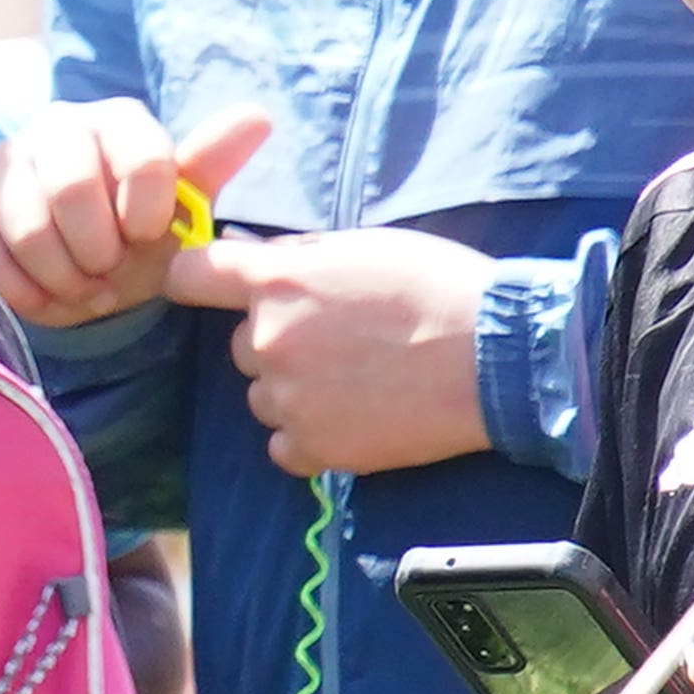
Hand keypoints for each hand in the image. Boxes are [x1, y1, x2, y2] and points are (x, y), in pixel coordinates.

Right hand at [0, 99, 270, 330]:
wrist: (78, 255)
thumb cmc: (135, 227)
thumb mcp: (179, 204)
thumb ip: (208, 164)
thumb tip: (258, 116)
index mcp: (118, 122)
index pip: (141, 155)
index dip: (147, 208)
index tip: (149, 238)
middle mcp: (55, 127)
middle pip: (71, 189)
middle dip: (97, 249)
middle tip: (110, 272)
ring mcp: (4, 160)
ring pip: (27, 228)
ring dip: (63, 276)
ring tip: (84, 291)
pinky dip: (22, 290)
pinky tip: (46, 296)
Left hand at [169, 222, 498, 476]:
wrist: (504, 359)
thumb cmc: (443, 288)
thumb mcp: (366, 246)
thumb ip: (299, 256)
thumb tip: (253, 257)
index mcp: (277, 281)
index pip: (189, 276)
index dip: (200, 281)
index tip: (214, 289)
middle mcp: (269, 340)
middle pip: (242, 344)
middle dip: (279, 341)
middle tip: (343, 341)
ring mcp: (289, 398)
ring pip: (263, 395)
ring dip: (297, 390)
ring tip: (361, 380)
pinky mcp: (317, 447)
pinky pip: (284, 445)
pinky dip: (311, 436)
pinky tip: (356, 418)